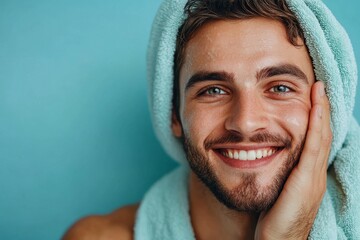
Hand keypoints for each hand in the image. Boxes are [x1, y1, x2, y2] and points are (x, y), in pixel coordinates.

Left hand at [255, 81, 331, 238]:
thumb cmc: (273, 218)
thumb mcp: (277, 190)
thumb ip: (277, 173)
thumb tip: (263, 155)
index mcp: (307, 176)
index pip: (314, 140)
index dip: (315, 118)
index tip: (311, 96)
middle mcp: (314, 175)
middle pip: (321, 135)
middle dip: (321, 109)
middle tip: (318, 86)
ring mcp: (313, 179)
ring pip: (321, 138)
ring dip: (320, 112)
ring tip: (319, 90)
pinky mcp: (306, 184)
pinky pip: (313, 149)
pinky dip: (315, 127)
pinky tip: (313, 110)